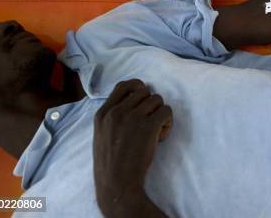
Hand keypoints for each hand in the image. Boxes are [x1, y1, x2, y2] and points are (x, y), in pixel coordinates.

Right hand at [93, 79, 172, 217]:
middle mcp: (117, 112)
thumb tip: (134, 101)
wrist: (117, 184)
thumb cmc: (111, 163)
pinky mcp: (148, 126)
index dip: (138, 90)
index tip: (144, 103)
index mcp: (103, 113)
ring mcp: (132, 118)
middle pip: (145, 91)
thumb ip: (113, 117)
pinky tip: (161, 136)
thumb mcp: (102, 134)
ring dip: (160, 114)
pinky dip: (168, 123)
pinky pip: (167, 111)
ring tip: (155, 132)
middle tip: (149, 122)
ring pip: (158, 99)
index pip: (124, 85)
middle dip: (151, 105)